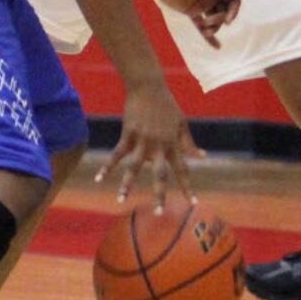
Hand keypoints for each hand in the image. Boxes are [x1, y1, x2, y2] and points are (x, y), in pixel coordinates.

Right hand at [94, 80, 201, 210]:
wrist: (148, 86)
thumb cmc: (167, 105)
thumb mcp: (182, 123)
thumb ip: (189, 142)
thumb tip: (202, 156)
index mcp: (172, 144)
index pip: (182, 169)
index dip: (187, 187)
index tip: (193, 203)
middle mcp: (158, 145)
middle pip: (159, 174)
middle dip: (159, 194)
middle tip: (158, 213)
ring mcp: (142, 140)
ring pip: (134, 167)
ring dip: (127, 184)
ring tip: (120, 200)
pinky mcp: (128, 133)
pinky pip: (116, 153)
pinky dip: (107, 166)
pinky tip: (98, 178)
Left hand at [152, 0, 247, 48]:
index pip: (234, 1)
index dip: (234, 11)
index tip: (228, 20)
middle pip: (225, 12)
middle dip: (220, 19)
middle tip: (210, 20)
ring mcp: (202, 5)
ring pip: (214, 20)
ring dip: (213, 27)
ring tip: (206, 29)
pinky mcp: (192, 12)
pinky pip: (202, 26)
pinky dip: (209, 36)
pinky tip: (217, 47)